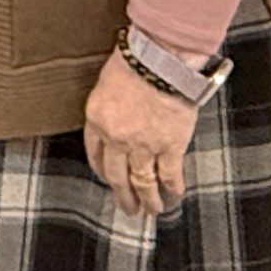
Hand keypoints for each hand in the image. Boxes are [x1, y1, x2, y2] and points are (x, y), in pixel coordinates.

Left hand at [82, 53, 195, 217]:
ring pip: (143, 181)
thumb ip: (109, 105)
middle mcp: (117, 139)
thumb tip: (116, 116)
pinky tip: (175, 194)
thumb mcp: (107, 82)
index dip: (101, 169)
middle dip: (123, 195)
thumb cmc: (135, 61)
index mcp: (98, 121)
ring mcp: (144, 145)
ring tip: (152, 210)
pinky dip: (173, 186)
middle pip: (117, 175)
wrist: (159, 60)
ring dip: (148, 199)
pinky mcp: (170, 146)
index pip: (95, 152)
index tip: (106, 178)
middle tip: (128, 209)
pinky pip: (170, 173)